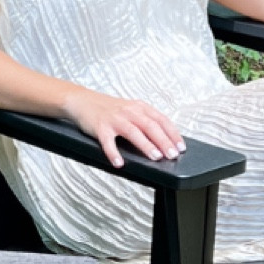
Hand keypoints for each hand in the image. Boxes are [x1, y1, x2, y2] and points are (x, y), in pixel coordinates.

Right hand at [63, 86, 184, 166]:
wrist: (82, 101)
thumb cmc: (108, 109)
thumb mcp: (130, 110)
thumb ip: (145, 121)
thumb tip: (164, 140)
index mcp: (139, 107)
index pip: (161, 120)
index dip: (173, 134)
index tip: (180, 147)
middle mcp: (129, 112)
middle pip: (150, 126)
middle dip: (163, 141)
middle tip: (172, 155)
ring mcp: (114, 120)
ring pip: (133, 132)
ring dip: (146, 145)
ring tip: (155, 157)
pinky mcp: (100, 128)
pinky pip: (108, 142)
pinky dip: (114, 153)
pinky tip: (119, 162)